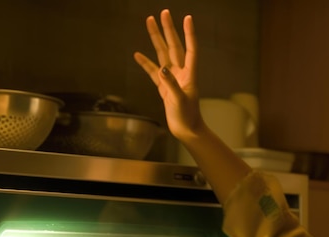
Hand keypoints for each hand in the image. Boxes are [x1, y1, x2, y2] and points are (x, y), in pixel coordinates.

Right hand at [134, 10, 204, 141]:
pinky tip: (138, 54)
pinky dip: (146, 63)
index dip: (189, 34)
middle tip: (163, 13)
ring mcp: (171, 79)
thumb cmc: (188, 117)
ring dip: (156, 39)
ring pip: (162, 55)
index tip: (187, 18)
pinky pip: (153, 72)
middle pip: (174, 47)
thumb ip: (171, 84)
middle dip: (168, 29)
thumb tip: (162, 69)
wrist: (186, 130)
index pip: (190, 50)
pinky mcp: (164, 87)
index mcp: (189, 75)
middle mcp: (181, 74)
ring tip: (150, 23)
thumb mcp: (180, 101)